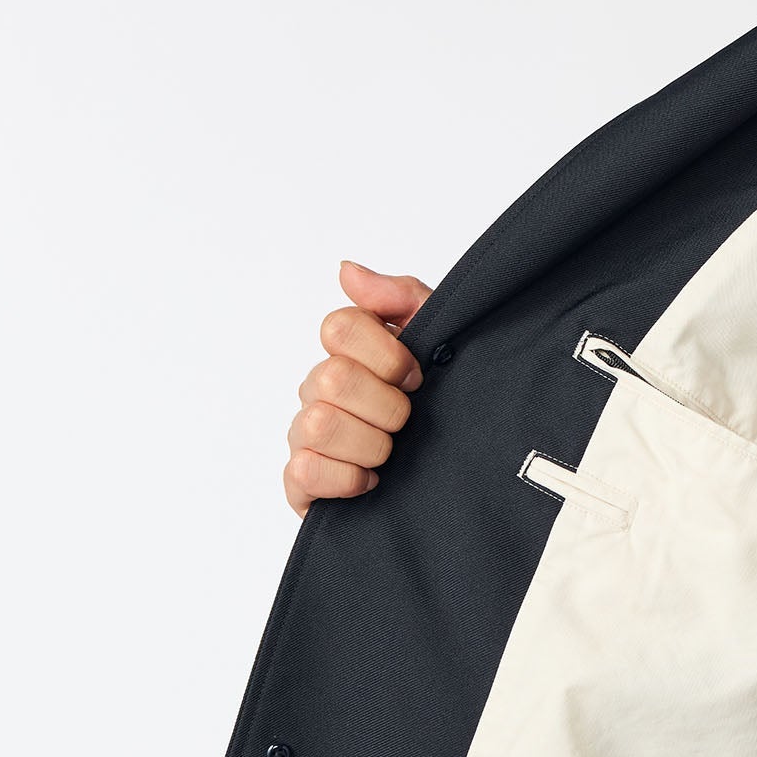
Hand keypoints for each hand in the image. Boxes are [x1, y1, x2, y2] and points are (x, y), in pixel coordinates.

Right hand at [283, 260, 432, 516]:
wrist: (454, 484)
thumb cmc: (443, 409)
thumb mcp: (440, 343)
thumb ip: (402, 298)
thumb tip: (346, 271)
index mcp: (348, 356)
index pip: (338, 327)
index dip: (386, 355)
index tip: (417, 378)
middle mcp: (319, 391)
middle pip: (332, 377)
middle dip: (386, 407)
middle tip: (407, 422)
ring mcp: (306, 435)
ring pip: (320, 423)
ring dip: (370, 444)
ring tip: (391, 455)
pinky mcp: (302, 484)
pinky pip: (304, 470)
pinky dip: (346, 479)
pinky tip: (373, 483)